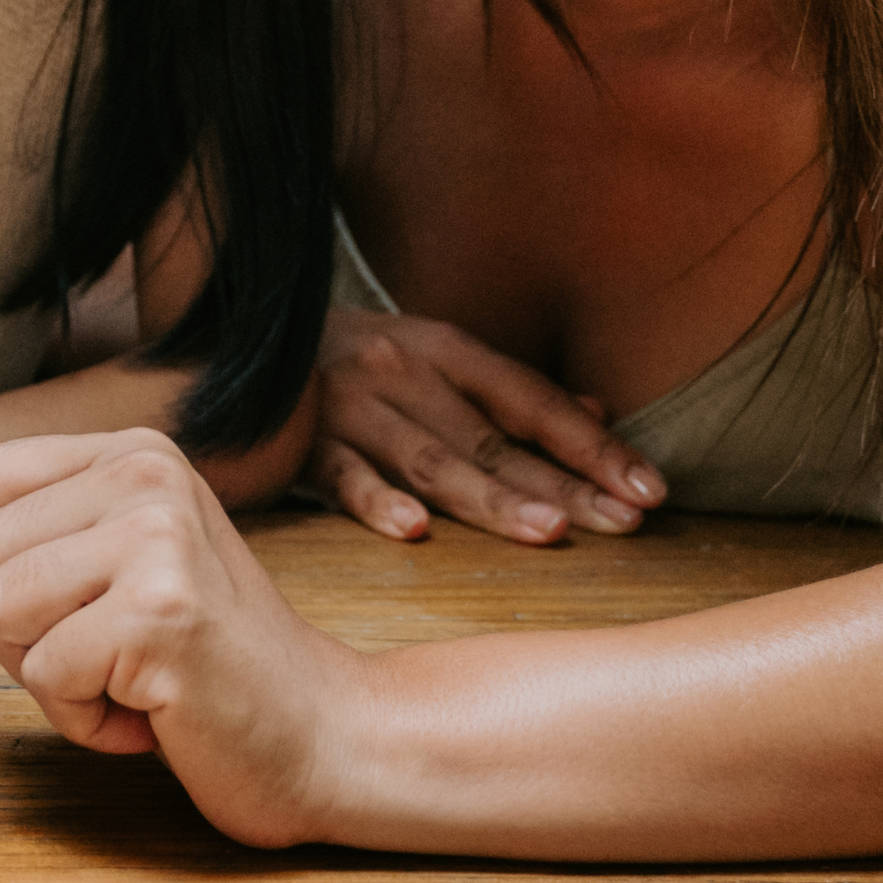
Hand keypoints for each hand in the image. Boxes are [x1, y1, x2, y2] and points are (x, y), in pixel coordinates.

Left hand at [0, 430, 369, 845]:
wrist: (324, 735)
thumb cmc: (212, 662)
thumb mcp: (129, 559)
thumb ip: (47, 524)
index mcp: (134, 450)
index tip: (54, 600)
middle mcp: (146, 474)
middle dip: (21, 632)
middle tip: (111, 651)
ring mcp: (156, 540)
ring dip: (53, 676)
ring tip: (134, 675)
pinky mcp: (157, 615)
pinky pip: (43, 678)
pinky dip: (85, 720)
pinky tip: (154, 707)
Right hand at [305, 309, 660, 544]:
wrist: (233, 349)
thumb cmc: (343, 364)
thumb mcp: (428, 359)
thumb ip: (506, 391)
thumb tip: (596, 406)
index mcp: (441, 349)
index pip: (532, 400)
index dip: (592, 443)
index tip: (649, 488)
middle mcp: (402, 371)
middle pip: (495, 438)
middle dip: (566, 482)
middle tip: (627, 522)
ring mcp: (350, 407)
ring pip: (435, 461)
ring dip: (494, 498)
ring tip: (550, 531)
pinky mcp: (299, 444)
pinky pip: (344, 476)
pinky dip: (377, 502)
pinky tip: (414, 532)